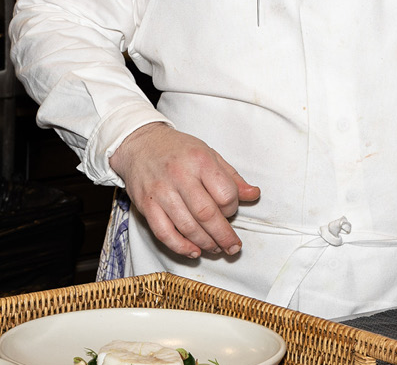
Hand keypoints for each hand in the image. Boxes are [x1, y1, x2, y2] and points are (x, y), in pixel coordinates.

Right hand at [109, 123, 259, 258]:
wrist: (142, 144)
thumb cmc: (179, 150)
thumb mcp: (210, 154)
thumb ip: (232, 177)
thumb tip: (254, 195)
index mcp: (201, 160)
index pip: (225, 193)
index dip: (233, 208)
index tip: (232, 211)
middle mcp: (180, 175)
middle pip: (207, 214)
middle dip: (223, 235)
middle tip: (232, 246)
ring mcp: (161, 192)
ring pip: (187, 226)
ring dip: (205, 243)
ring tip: (215, 248)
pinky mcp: (146, 205)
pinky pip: (164, 233)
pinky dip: (180, 246)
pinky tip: (193, 251)